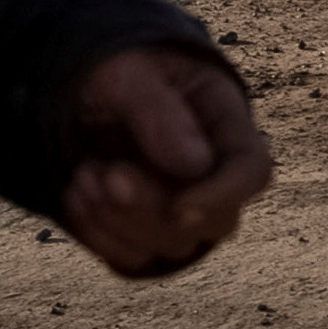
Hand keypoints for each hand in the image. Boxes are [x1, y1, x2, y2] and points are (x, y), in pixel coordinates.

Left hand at [56, 43, 271, 278]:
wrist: (80, 89)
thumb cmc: (114, 69)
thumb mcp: (126, 72)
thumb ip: (158, 111)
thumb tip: (195, 165)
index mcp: (224, 119)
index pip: (251, 169)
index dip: (225, 196)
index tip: (181, 209)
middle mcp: (213, 173)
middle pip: (214, 221)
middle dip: (155, 208)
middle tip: (108, 175)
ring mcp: (181, 208)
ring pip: (172, 247)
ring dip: (121, 221)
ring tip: (84, 175)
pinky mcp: (144, 234)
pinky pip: (132, 259)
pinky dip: (99, 236)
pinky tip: (75, 194)